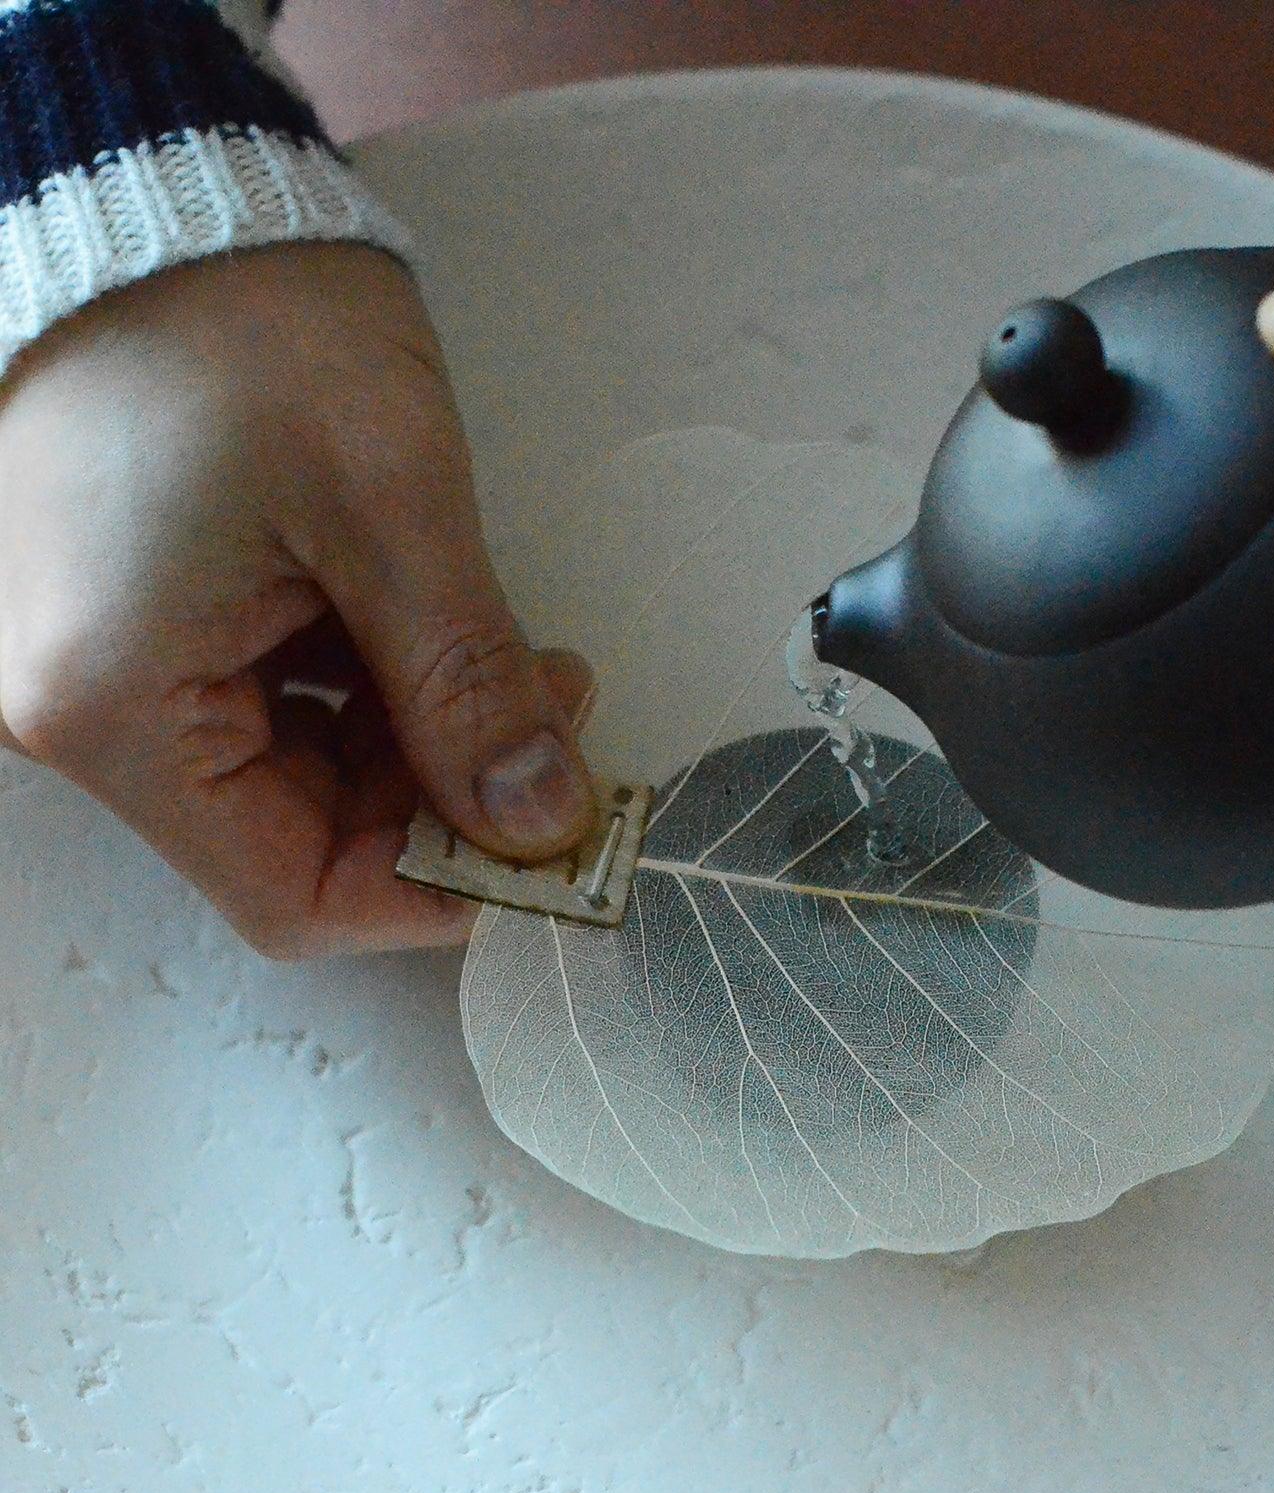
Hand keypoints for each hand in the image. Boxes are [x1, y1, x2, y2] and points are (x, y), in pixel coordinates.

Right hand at [0, 243, 597, 956]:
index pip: (293, 895)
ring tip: (524, 662)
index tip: (554, 846)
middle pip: (300, 838)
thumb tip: (540, 820)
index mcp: (111, 705)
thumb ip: (469, 690)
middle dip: (450, 798)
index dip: (438, 893)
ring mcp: (102, 665)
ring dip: (425, 741)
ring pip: (298, 777)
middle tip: (561, 719)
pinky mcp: (137, 622)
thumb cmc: (240, 317)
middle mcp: (80, 708)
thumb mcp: (391, 513)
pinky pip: (269, 706)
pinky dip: (372, 691)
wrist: (156, 183)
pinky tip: (445, 633)